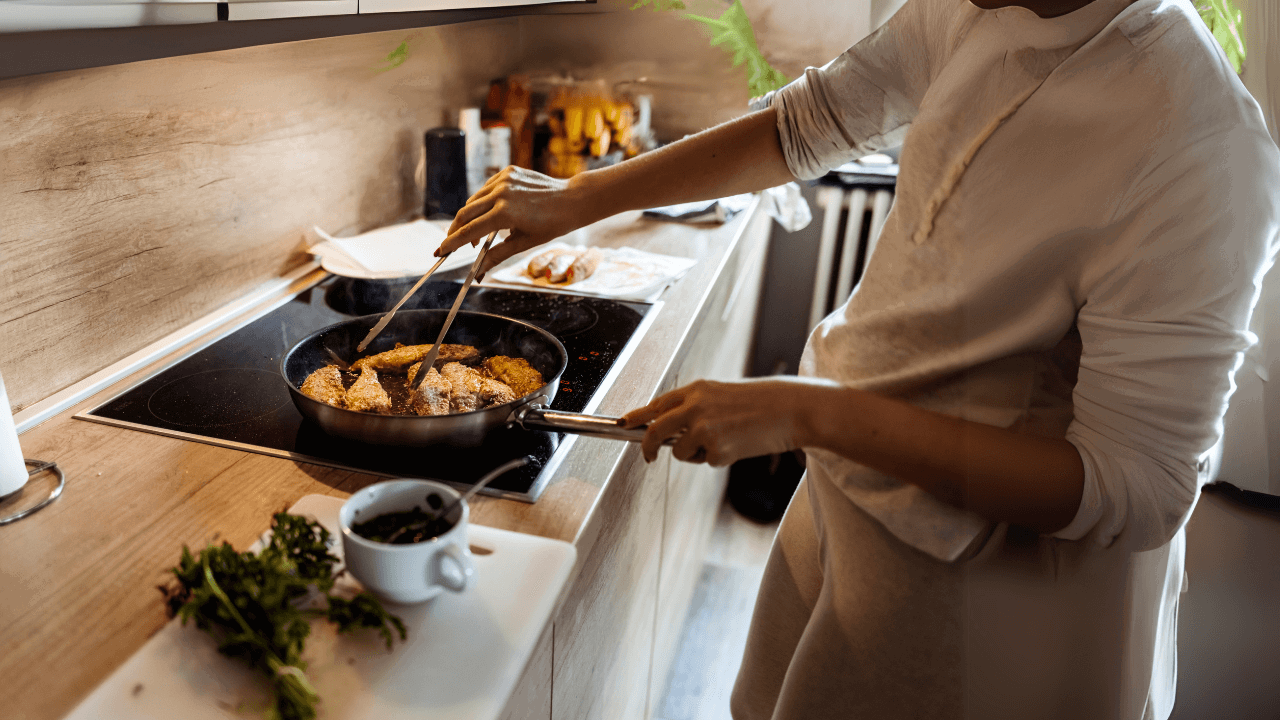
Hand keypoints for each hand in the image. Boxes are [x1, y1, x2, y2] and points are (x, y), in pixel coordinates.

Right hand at [438, 166, 595, 277]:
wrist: (572, 200)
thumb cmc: (552, 225)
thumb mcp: (523, 243)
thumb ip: (496, 255)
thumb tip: (477, 272)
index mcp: (504, 213)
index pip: (469, 231)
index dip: (452, 243)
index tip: (440, 252)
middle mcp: (501, 193)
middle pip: (465, 213)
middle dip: (455, 230)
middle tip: (452, 244)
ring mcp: (504, 179)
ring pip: (474, 200)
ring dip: (470, 217)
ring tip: (479, 234)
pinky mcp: (508, 171)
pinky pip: (486, 189)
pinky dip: (484, 202)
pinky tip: (492, 212)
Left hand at [621, 377, 830, 466]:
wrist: (791, 409)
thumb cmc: (761, 402)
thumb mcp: (722, 395)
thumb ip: (696, 407)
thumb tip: (670, 430)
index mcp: (697, 390)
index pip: (657, 404)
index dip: (638, 416)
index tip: (623, 424)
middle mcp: (695, 407)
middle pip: (655, 430)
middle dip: (647, 446)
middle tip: (648, 456)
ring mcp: (704, 429)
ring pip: (680, 451)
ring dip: (695, 453)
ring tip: (725, 440)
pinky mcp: (717, 450)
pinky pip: (707, 461)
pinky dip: (719, 459)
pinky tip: (738, 445)